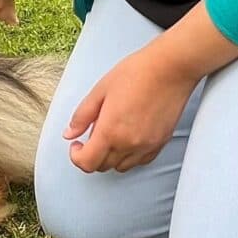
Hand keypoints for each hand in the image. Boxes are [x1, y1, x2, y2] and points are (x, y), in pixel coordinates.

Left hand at [63, 44, 199, 173]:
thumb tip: (69, 134)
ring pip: (121, 167)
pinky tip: (127, 136)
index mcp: (110, 131)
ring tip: (110, 132)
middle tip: (92, 132)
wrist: (169, 70)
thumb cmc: (134, 74)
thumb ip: (82, 115)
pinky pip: (139, 161)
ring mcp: (146, 147)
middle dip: (91, 154)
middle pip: (103, 166)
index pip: (87, 163)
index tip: (76, 143)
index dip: (76, 156)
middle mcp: (129, 145)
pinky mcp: (160, 144)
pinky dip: (128, 155)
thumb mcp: (100, 90)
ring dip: (110, 156)